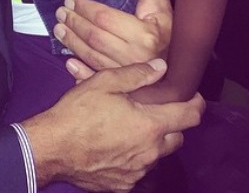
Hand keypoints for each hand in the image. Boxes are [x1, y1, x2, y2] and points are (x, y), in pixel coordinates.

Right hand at [22, 59, 203, 191]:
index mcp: (150, 125)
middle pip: (178, 138)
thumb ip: (137, 74)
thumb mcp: (105, 83)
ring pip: (158, 154)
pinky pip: (139, 169)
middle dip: (172, 123)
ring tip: (130, 126)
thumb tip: (161, 67)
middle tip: (155, 109)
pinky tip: (115, 145)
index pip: (189, 116)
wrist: (53, 148)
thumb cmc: (78, 112)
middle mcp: (150, 152)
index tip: (192, 96)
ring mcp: (138, 172)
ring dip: (152, 141)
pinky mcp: (124, 185)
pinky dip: (134, 156)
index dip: (195, 103)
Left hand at [54, 0, 170, 77]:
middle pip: (94, 37)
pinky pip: (96, 77)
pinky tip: (68, 61)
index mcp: (145, 34)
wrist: (177, 58)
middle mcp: (136, 57)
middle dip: (74, 23)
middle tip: (61, 11)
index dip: (84, 7)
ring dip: (71, 41)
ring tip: (59, 28)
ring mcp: (128, 72)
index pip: (104, 18)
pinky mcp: (123, 85)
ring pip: (91, 56)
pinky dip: (79, 70)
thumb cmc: (163, 23)